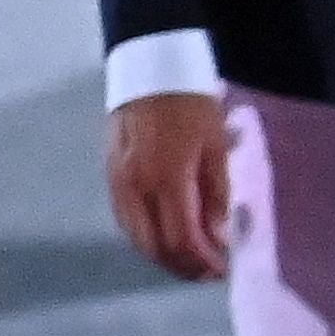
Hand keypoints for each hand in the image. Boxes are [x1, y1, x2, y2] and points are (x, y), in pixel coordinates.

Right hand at [110, 92, 233, 281]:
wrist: (149, 63)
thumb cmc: (190, 102)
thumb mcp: (215, 144)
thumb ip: (216, 193)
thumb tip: (218, 237)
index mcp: (167, 178)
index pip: (181, 239)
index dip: (203, 262)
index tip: (223, 269)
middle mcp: (136, 186)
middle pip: (155, 247)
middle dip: (183, 267)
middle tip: (208, 272)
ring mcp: (118, 181)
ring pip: (135, 237)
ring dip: (163, 257)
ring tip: (189, 260)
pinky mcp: (110, 174)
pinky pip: (124, 220)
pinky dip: (145, 238)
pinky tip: (163, 238)